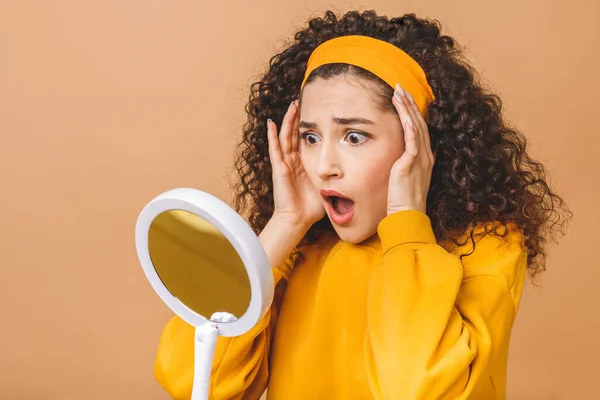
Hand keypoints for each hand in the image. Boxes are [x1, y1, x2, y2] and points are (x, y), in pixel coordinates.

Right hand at [267, 100, 325, 228]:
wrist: (297, 219)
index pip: (306, 139)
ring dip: (288, 120)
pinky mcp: (279, 168)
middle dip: (298, 117)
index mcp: (303, 164)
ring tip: (293, 105)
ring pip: (285, 136)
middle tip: (303, 100)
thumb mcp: (327, 185)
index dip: (309, 125)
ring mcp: (285, 163)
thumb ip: (336, 176)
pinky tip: (271, 123)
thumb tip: (356, 171)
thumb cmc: (312, 206)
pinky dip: (272, 135)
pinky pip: (274, 149)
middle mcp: (293, 161)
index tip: (316, 111)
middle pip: (295, 133)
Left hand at [387, 84, 434, 214]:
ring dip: (407, 108)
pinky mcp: (412, 163)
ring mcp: (421, 158)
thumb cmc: (403, 201)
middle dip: (410, 104)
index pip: (420, 129)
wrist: (407, 215)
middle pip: (420, 123)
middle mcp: (426, 156)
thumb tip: (399, 158)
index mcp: (425, 158)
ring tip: (399, 93)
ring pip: (416, 126)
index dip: (413, 112)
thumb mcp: (406, 179)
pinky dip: (408, 124)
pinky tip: (403, 112)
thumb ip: (405, 166)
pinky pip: (412, 139)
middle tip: (400, 88)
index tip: (404, 99)